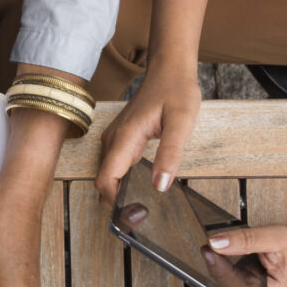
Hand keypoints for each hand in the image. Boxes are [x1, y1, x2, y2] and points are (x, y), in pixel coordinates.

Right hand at [96, 66, 200, 204]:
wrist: (168, 69)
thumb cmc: (176, 91)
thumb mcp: (182, 122)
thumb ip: (171, 154)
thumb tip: (160, 185)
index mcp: (125, 138)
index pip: (106, 179)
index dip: (113, 201)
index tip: (130, 216)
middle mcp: (113, 140)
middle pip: (104, 180)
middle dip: (115, 202)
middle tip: (138, 217)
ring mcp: (114, 139)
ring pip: (107, 174)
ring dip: (118, 192)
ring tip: (139, 207)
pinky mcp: (120, 138)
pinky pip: (114, 165)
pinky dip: (121, 180)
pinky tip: (138, 188)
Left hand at [206, 225, 286, 286]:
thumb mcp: (273, 238)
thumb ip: (244, 240)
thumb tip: (217, 243)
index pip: (234, 284)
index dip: (218, 267)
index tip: (208, 249)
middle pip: (226, 284)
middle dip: (216, 263)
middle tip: (209, 243)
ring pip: (224, 279)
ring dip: (218, 262)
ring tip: (218, 245)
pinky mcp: (247, 286)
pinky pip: (228, 275)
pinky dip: (224, 262)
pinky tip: (224, 251)